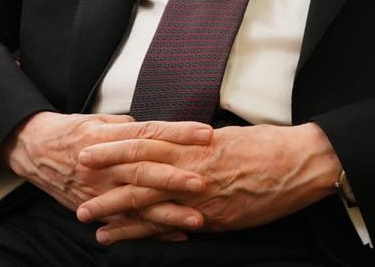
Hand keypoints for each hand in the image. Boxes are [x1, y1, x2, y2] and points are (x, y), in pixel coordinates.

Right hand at [0, 112, 213, 231]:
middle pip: (143, 170)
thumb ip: (129, 127)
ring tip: (196, 218)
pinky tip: (175, 234)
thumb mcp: (98, 120)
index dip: (178, 133)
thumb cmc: (70, 132)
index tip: (206, 134)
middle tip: (203, 181)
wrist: (34, 150)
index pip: (149, 134)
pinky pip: (125, 225)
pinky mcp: (95, 210)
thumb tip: (158, 131)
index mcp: (107, 138)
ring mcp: (98, 191)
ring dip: (168, 213)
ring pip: (137, 203)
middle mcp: (103, 166)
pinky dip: (151, 231)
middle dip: (175, 177)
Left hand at [75, 122, 341, 243]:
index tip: (90, 146)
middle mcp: (192, 166)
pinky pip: (170, 226)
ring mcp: (200, 194)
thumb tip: (180, 144)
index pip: (146, 141)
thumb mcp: (228, 137)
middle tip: (74, 176)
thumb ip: (200, 144)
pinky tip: (122, 238)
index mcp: (196, 142)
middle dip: (105, 175)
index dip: (115, 144)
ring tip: (87, 216)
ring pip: (148, 200)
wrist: (300, 163)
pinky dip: (143, 233)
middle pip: (139, 169)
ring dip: (114, 209)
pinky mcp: (212, 218)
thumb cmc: (268, 146)